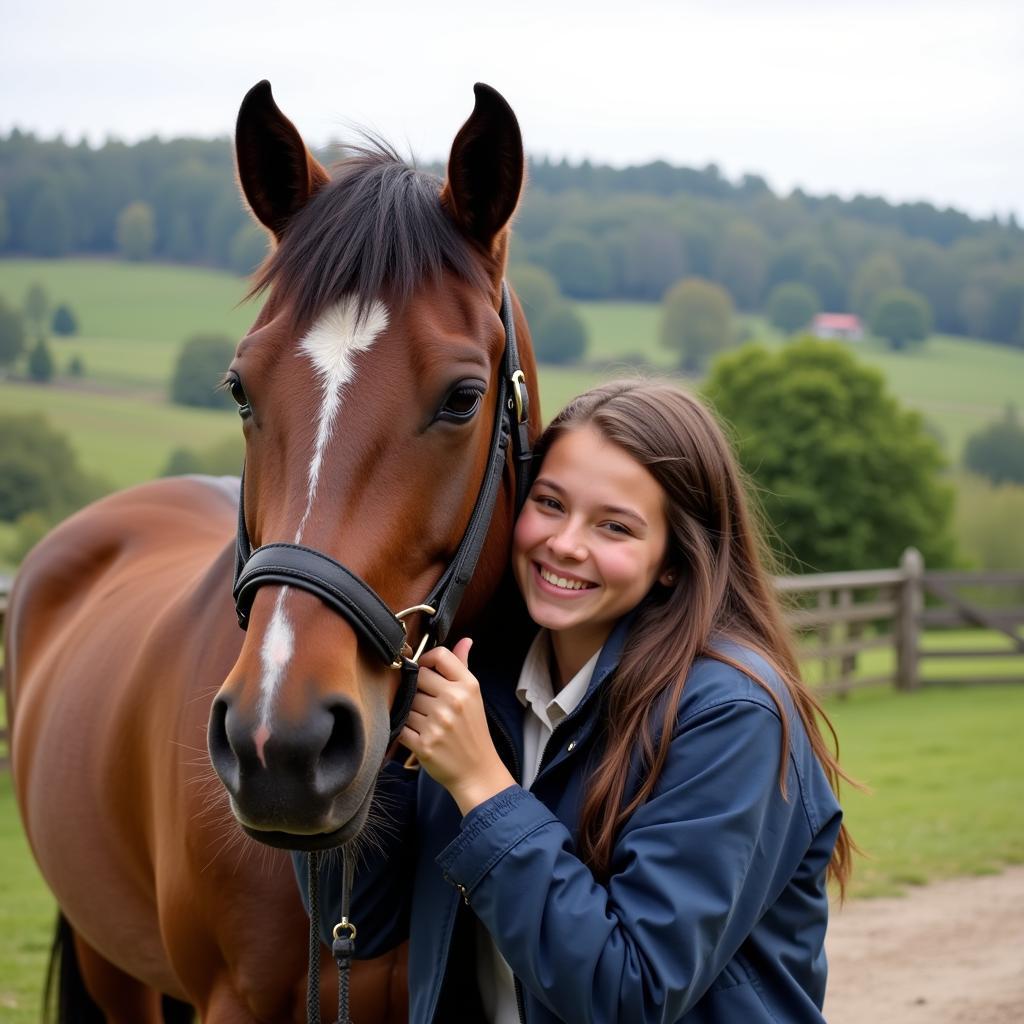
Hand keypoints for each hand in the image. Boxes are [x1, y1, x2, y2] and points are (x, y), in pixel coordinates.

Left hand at [400, 638, 516, 815]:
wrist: (477, 770)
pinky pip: (400, 725)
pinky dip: (404, 729)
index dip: (426, 659)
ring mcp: (438, 723)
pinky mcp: (424, 744)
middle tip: (425, 702)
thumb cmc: (472, 730)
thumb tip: (465, 640)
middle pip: (417, 677)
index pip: (439, 655)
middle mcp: (453, 701)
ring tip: (424, 720)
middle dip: (417, 689)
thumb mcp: (473, 696)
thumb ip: (463, 666)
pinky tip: (417, 733)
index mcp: (468, 686)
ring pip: (406, 702)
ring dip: (409, 710)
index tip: (424, 670)